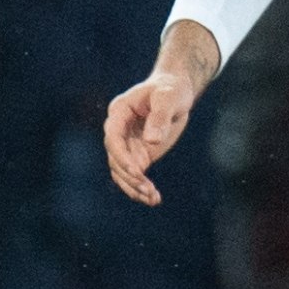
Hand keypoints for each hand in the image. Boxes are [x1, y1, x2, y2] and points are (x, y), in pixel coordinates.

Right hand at [103, 21, 217, 205]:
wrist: (175, 92)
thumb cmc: (170, 90)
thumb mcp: (168, 97)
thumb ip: (159, 116)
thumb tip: (151, 140)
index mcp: (119, 112)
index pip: (113, 137)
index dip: (122, 155)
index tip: (138, 170)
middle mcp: (118, 130)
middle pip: (115, 158)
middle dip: (130, 176)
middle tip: (149, 189)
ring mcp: (127, 144)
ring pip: (121, 171)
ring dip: (134, 187)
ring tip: (153, 199)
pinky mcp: (138, 154)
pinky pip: (134, 174)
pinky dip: (140, 187)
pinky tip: (154, 199)